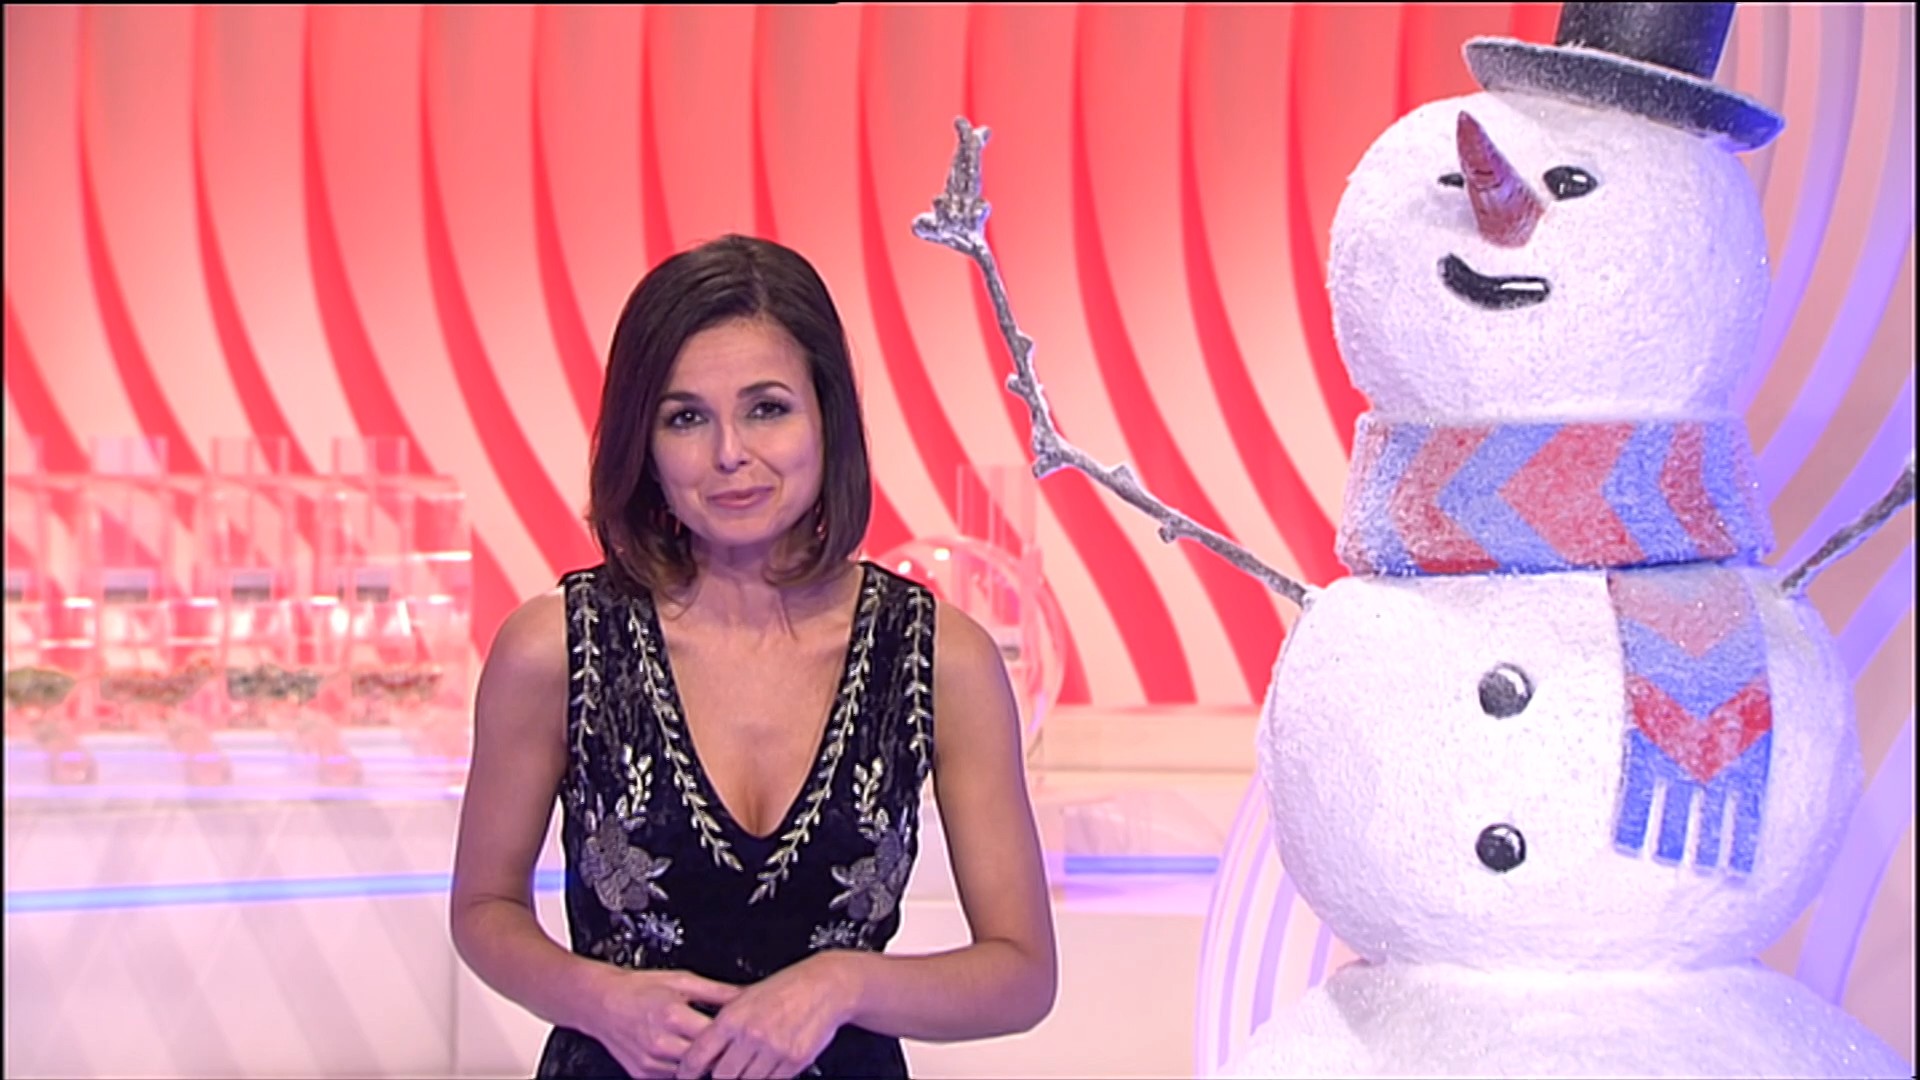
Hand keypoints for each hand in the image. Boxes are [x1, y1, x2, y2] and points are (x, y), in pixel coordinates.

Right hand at [583, 967, 742, 1078]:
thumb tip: (745, 994)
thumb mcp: (682, 981)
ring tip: (708, 1049)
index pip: (714, 1036)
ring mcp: (651, 1061)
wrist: (601, 1002)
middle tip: (730, 1044)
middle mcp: (660, 1042)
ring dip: (701, 1062)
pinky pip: (672, 1075)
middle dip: (719, 1052)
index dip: (732, 1035)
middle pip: (705, 1059)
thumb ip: (717, 991)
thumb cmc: (639, 988)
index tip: (743, 1032)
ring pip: (690, 1071)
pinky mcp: (643, 1073)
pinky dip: (683, 1067)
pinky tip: (685, 1051)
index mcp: (672, 1015)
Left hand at [674, 952, 857, 1079]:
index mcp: (732, 1017)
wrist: (824, 985)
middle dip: (721, 1076)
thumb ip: (724, 1025)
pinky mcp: (794, 1060)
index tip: (685, 1077)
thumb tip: (702, 1048)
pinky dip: (768, 1078)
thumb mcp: (746, 998)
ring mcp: (773, 1049)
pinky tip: (769, 1065)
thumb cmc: (786, 988)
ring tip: (751, 1065)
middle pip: (722, 1076)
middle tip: (726, 1070)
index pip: (698, 1055)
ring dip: (746, 1078)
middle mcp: (750, 1034)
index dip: (687, 1072)